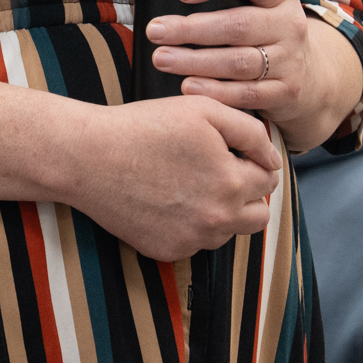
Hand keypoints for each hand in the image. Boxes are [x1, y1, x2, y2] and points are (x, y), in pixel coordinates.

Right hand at [63, 94, 279, 263]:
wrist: (89, 157)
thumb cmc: (145, 126)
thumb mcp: (205, 111)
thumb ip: (251, 133)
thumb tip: (274, 160)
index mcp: (231, 183)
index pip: (269, 180)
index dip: (253, 161)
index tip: (230, 151)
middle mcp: (216, 220)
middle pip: (258, 216)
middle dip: (246, 193)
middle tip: (218, 170)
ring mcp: (191, 240)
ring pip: (227, 232)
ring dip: (220, 211)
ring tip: (189, 182)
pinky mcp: (166, 252)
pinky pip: (195, 243)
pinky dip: (190, 225)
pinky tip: (167, 200)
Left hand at [145, 0, 362, 153]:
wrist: (312, 78)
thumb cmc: (268, 37)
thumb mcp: (262, 9)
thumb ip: (231, 2)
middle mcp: (290, 25)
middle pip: (238, 25)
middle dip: (192, 29)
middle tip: (156, 31)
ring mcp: (290, 60)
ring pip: (238, 62)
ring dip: (195, 61)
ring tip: (163, 59)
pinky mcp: (286, 91)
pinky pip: (246, 93)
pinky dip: (215, 91)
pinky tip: (188, 86)